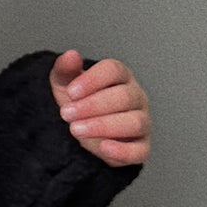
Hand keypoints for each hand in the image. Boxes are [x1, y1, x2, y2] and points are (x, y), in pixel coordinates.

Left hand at [51, 50, 150, 165]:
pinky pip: (140, 151)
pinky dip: (123, 151)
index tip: (71, 92)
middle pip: (123, 97)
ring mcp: (141, 122)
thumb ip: (66, 69)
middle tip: (66, 113)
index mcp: (120, 77)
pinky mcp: (141, 147)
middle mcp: (135, 97)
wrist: (81, 131)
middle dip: (92, 106)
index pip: (114, 70)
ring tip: (76, 129)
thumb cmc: (78, 102)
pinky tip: (104, 147)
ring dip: (104, 126)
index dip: (92, 80)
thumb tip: (71, 55)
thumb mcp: (65, 84)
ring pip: (134, 122)